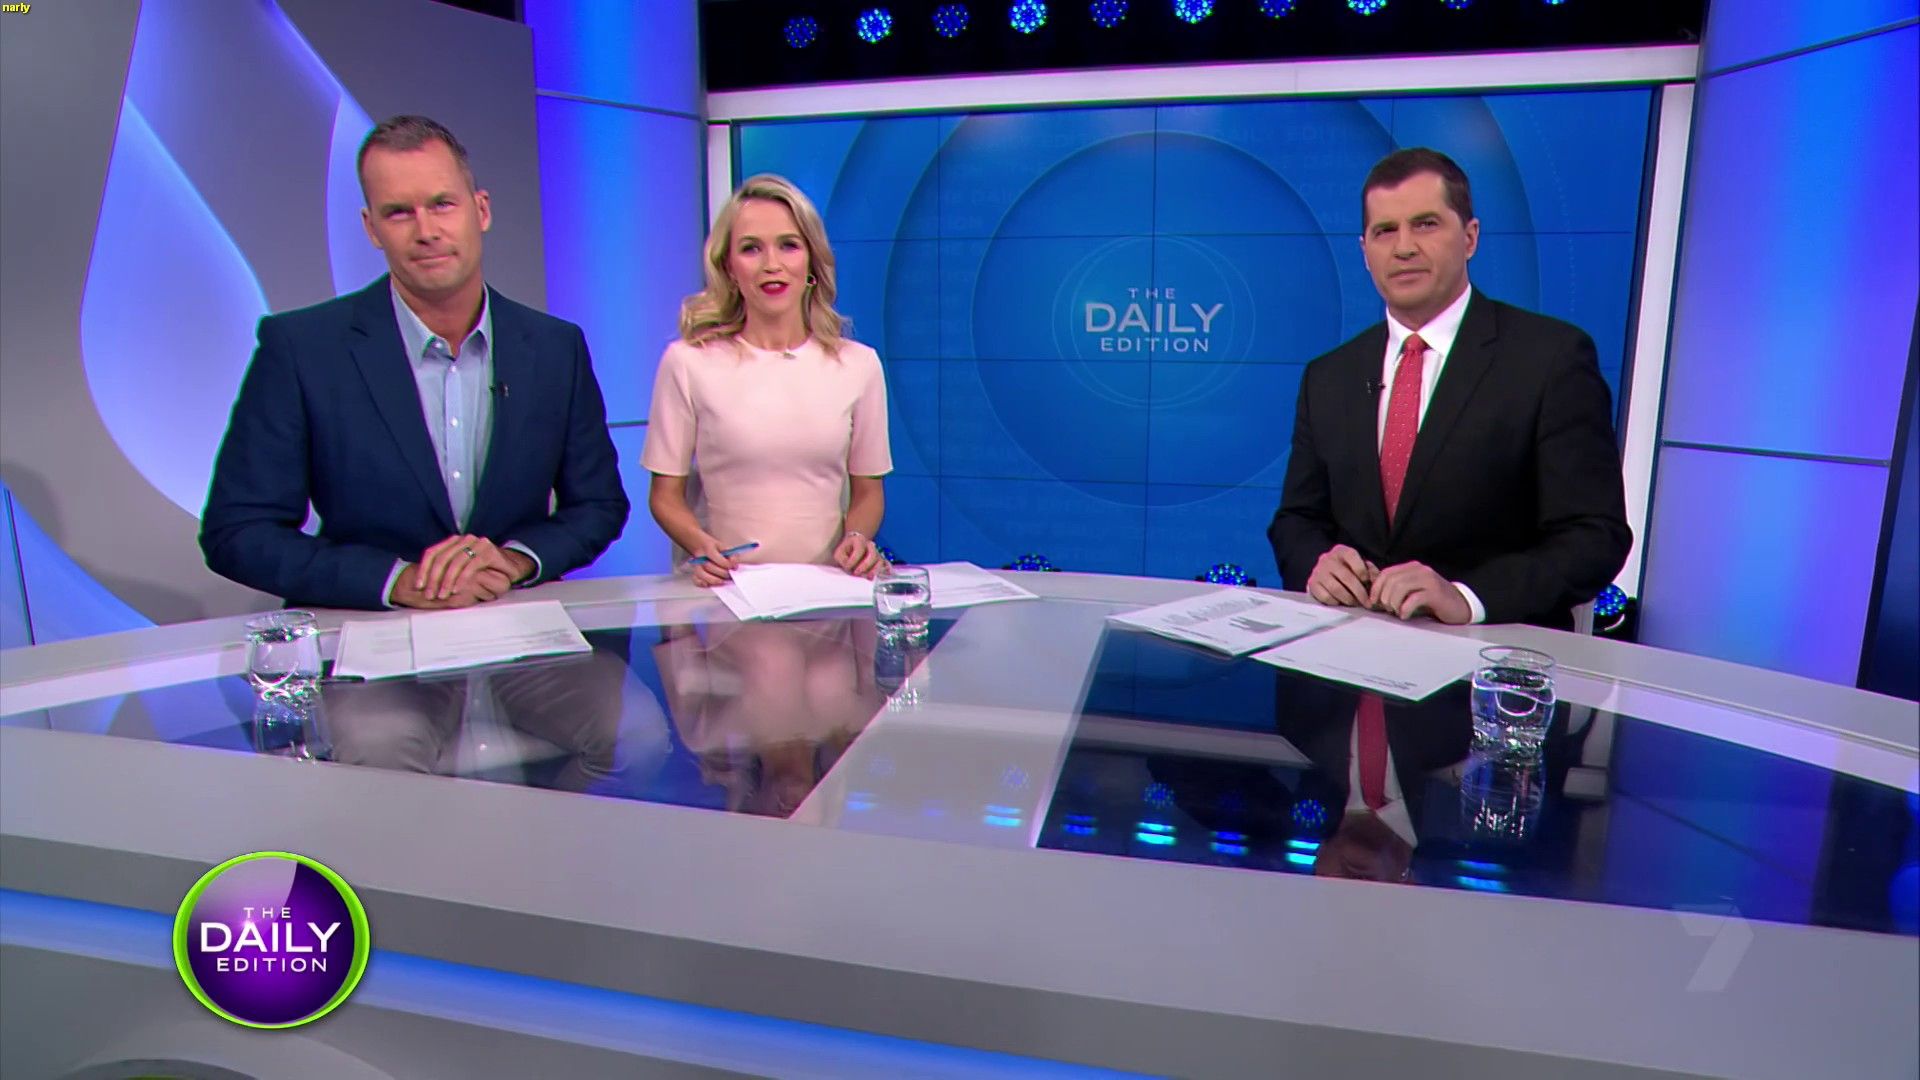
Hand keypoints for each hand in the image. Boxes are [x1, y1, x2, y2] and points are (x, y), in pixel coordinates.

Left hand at [414, 534, 529, 601]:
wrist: (510, 567)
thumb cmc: (483, 571)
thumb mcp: (460, 570)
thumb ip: (445, 571)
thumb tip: (423, 583)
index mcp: (453, 542)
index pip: (432, 553)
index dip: (423, 570)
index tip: (418, 586)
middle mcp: (464, 539)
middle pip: (441, 558)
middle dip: (433, 578)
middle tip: (429, 595)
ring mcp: (477, 543)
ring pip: (455, 562)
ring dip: (447, 581)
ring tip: (442, 595)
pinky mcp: (489, 551)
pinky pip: (471, 566)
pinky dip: (462, 579)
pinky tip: (457, 590)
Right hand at [685, 536, 739, 587]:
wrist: (701, 547)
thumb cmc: (714, 549)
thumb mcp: (724, 547)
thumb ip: (731, 554)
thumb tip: (734, 561)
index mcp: (708, 548)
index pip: (715, 557)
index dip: (726, 564)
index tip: (734, 567)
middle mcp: (700, 557)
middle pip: (709, 566)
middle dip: (722, 573)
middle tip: (730, 576)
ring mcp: (696, 566)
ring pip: (701, 574)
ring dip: (713, 580)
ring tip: (722, 581)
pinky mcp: (695, 573)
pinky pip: (696, 579)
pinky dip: (702, 583)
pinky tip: (709, 584)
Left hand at [833, 530, 884, 578]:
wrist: (854, 545)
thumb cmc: (846, 550)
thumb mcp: (839, 552)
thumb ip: (841, 559)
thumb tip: (848, 567)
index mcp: (859, 540)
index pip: (859, 550)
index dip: (853, 560)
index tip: (847, 567)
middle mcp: (870, 546)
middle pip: (872, 554)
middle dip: (865, 565)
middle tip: (857, 572)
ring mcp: (876, 553)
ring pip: (880, 560)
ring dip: (874, 570)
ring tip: (869, 577)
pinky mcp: (880, 560)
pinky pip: (886, 564)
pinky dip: (886, 569)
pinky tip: (885, 574)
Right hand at [1306, 545, 1377, 606]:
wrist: (1326, 574)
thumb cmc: (1347, 570)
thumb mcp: (1359, 565)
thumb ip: (1370, 571)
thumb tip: (1376, 581)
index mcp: (1341, 551)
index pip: (1351, 556)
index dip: (1362, 570)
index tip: (1367, 581)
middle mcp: (1327, 559)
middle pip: (1346, 577)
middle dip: (1359, 592)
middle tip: (1367, 602)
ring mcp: (1318, 571)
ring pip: (1336, 589)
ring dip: (1349, 599)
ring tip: (1355, 603)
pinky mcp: (1312, 584)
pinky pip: (1326, 597)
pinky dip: (1336, 602)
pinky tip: (1341, 602)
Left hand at [1367, 561, 1471, 623]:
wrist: (1459, 606)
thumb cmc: (1432, 601)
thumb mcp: (1411, 592)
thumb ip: (1395, 589)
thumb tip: (1373, 594)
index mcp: (1412, 568)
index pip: (1386, 573)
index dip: (1376, 588)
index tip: (1373, 602)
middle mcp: (1420, 570)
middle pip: (1391, 580)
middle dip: (1384, 597)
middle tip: (1387, 609)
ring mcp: (1429, 580)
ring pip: (1400, 587)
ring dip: (1393, 602)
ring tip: (1396, 612)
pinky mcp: (1436, 593)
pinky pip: (1414, 598)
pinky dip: (1405, 609)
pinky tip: (1405, 616)